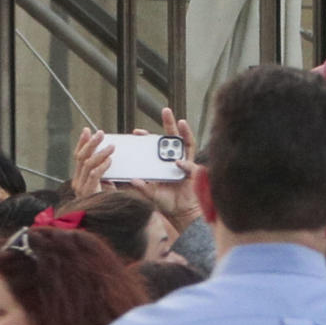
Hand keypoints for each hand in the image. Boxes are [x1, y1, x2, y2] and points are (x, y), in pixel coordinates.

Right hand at [67, 127, 114, 202]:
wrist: (103, 224)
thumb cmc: (106, 205)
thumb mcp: (105, 186)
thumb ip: (104, 174)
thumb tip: (109, 158)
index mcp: (79, 179)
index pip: (78, 157)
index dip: (82, 143)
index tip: (87, 130)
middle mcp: (77, 182)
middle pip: (81, 157)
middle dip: (90, 143)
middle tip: (100, 133)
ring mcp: (81, 188)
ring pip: (87, 164)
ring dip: (100, 153)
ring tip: (111, 146)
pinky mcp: (88, 193)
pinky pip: (94, 175)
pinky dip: (102, 166)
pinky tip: (110, 160)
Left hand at [125, 108, 200, 229]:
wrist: (182, 214)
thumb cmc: (168, 202)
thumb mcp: (151, 193)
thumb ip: (142, 186)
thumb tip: (132, 180)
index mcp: (163, 162)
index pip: (156, 145)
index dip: (147, 137)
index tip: (136, 132)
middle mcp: (175, 159)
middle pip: (172, 138)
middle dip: (170, 123)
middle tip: (165, 110)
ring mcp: (186, 164)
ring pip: (186, 144)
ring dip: (184, 132)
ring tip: (180, 121)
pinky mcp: (194, 173)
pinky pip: (189, 166)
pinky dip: (183, 164)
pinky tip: (176, 162)